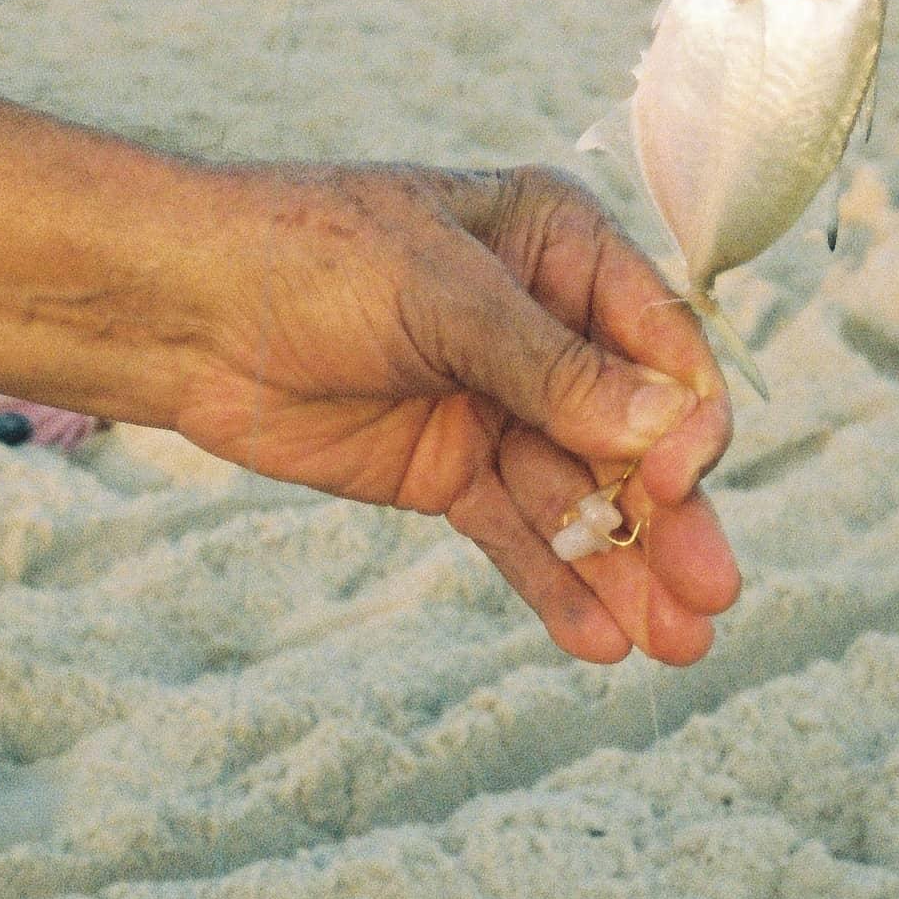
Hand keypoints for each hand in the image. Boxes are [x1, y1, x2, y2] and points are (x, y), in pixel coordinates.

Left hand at [164, 165, 737, 665]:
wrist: (186, 307)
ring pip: (581, 496)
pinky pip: (517, 531)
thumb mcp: (441, 298)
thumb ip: (551, 370)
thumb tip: (665, 430)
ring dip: (625, 569)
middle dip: (671, 519)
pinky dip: (556, 583)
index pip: (659, 345)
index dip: (683, 422)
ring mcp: (499, 405)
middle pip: (632, 437)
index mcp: (565, 250)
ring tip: (675, 648)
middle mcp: (547, 329)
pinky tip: (598, 641)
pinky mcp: (449, 469)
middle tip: (712, 598)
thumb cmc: (312, 256)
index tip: (681, 486)